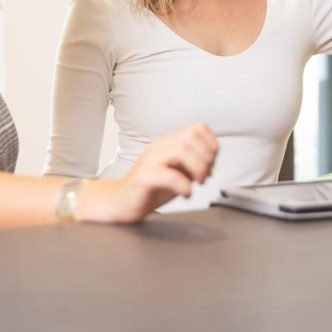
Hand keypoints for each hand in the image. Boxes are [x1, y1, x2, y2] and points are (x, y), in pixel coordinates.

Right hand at [80, 123, 218, 222]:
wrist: (120, 203)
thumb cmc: (150, 189)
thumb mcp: (177, 172)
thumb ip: (193, 164)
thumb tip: (212, 162)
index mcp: (168, 143)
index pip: (198, 128)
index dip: (212, 144)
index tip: (212, 163)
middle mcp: (158, 147)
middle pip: (191, 137)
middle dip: (206, 157)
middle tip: (205, 176)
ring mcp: (149, 160)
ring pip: (181, 150)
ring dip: (197, 168)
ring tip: (198, 183)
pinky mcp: (143, 177)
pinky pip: (168, 174)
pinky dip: (184, 185)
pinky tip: (186, 194)